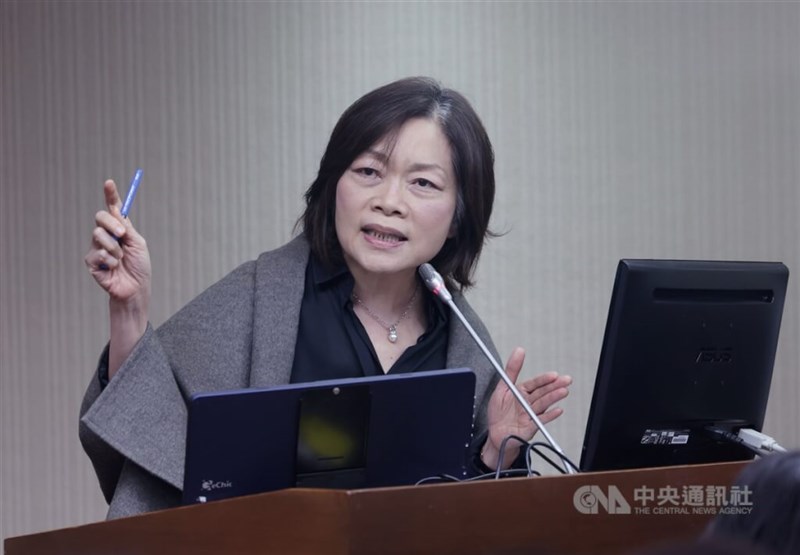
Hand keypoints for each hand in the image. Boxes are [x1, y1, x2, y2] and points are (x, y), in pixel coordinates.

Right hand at [85, 179, 151, 377]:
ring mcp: (96, 248)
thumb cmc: (139, 266)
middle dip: (112, 225)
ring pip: (99, 236)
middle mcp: (106, 236)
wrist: (135, 288)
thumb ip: (127, 228)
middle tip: (123, 235)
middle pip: (100, 218)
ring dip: (115, 249)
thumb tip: (118, 211)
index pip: (112, 209)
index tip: (109, 182)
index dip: (110, 195)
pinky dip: (110, 261)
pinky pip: (97, 254)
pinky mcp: (91, 262)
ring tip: (120, 260)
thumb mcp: (138, 243)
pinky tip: (113, 269)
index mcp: (119, 229)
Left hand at [482, 347, 571, 469]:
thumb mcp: (501, 388)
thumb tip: (519, 351)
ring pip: (543, 404)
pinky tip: (558, 410)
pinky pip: (541, 420)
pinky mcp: (531, 426)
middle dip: (555, 386)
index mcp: (521, 392)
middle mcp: (528, 402)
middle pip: (543, 392)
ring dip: (554, 397)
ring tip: (563, 391)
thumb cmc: (498, 413)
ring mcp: (531, 414)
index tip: (554, 374)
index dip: (544, 379)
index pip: (535, 383)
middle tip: (566, 380)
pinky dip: (550, 415)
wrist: (495, 436)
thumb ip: (511, 370)